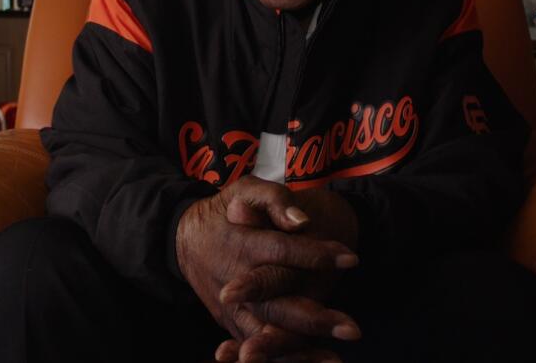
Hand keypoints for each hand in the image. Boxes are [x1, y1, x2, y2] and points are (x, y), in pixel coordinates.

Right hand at [214, 189, 360, 361]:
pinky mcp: (231, 324)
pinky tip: (314, 362)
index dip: (315, 254)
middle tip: (352, 328)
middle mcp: (234, 282)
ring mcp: (231, 309)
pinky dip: (283, 359)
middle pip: (275, 305)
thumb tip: (301, 222)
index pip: (280, 251)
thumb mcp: (244, 190)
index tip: (351, 258)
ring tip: (335, 360)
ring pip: (266, 334)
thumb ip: (273, 200)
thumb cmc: (223, 211)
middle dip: (313, 319)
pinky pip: (256, 345)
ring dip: (300, 351)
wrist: (184, 240)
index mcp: (240, 245)